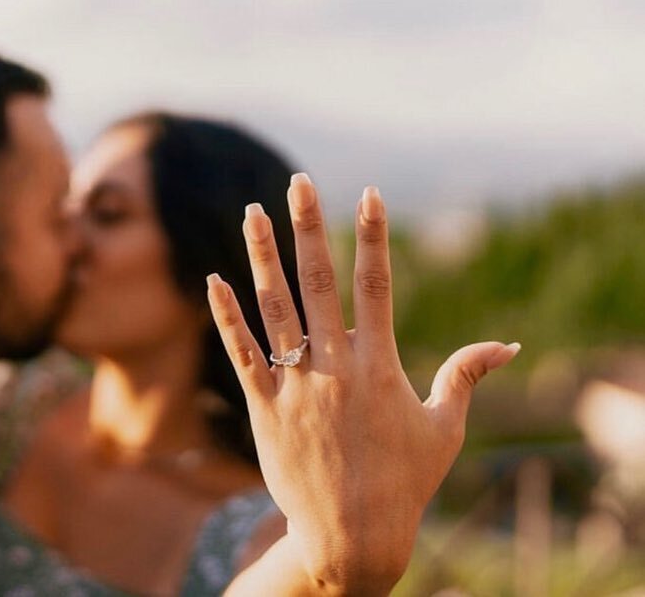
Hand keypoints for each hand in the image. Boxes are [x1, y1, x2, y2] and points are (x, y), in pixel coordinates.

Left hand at [207, 178, 518, 593]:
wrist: (353, 538)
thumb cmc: (405, 482)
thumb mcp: (444, 429)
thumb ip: (466, 377)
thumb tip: (507, 345)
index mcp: (379, 365)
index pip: (376, 285)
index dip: (372, 236)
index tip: (368, 194)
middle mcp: (335, 367)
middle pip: (319, 282)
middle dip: (309, 227)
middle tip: (298, 182)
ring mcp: (295, 386)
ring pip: (274, 308)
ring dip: (262, 257)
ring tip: (252, 212)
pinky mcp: (264, 409)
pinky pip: (241, 354)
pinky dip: (227, 317)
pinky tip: (213, 279)